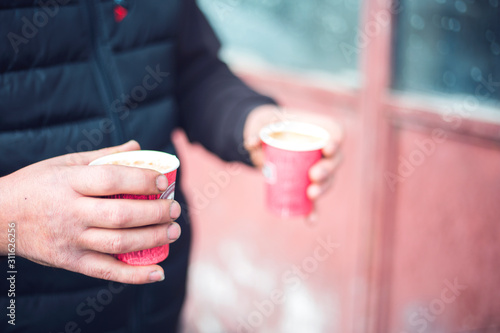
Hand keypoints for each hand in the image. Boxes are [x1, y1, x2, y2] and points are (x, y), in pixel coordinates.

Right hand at [0, 140, 180, 283]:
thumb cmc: (36, 185)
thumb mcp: (63, 163)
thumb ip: (103, 156)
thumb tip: (137, 147)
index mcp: (69, 182)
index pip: (111, 180)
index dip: (141, 180)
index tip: (164, 181)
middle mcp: (70, 212)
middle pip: (121, 215)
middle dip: (156, 213)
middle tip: (175, 209)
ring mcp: (70, 239)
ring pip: (118, 244)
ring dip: (153, 240)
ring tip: (173, 232)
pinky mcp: (69, 261)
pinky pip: (106, 271)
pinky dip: (135, 275)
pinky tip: (158, 272)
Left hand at [243, 105, 342, 220]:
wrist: (266, 141)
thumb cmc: (270, 128)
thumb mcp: (261, 124)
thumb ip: (256, 130)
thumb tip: (251, 143)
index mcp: (318, 129)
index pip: (336, 132)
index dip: (335, 141)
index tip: (326, 148)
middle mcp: (323, 150)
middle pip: (335, 160)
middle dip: (328, 169)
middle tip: (313, 175)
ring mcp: (318, 169)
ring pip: (328, 180)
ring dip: (323, 189)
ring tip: (311, 194)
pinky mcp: (308, 186)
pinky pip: (315, 200)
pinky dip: (313, 211)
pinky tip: (310, 220)